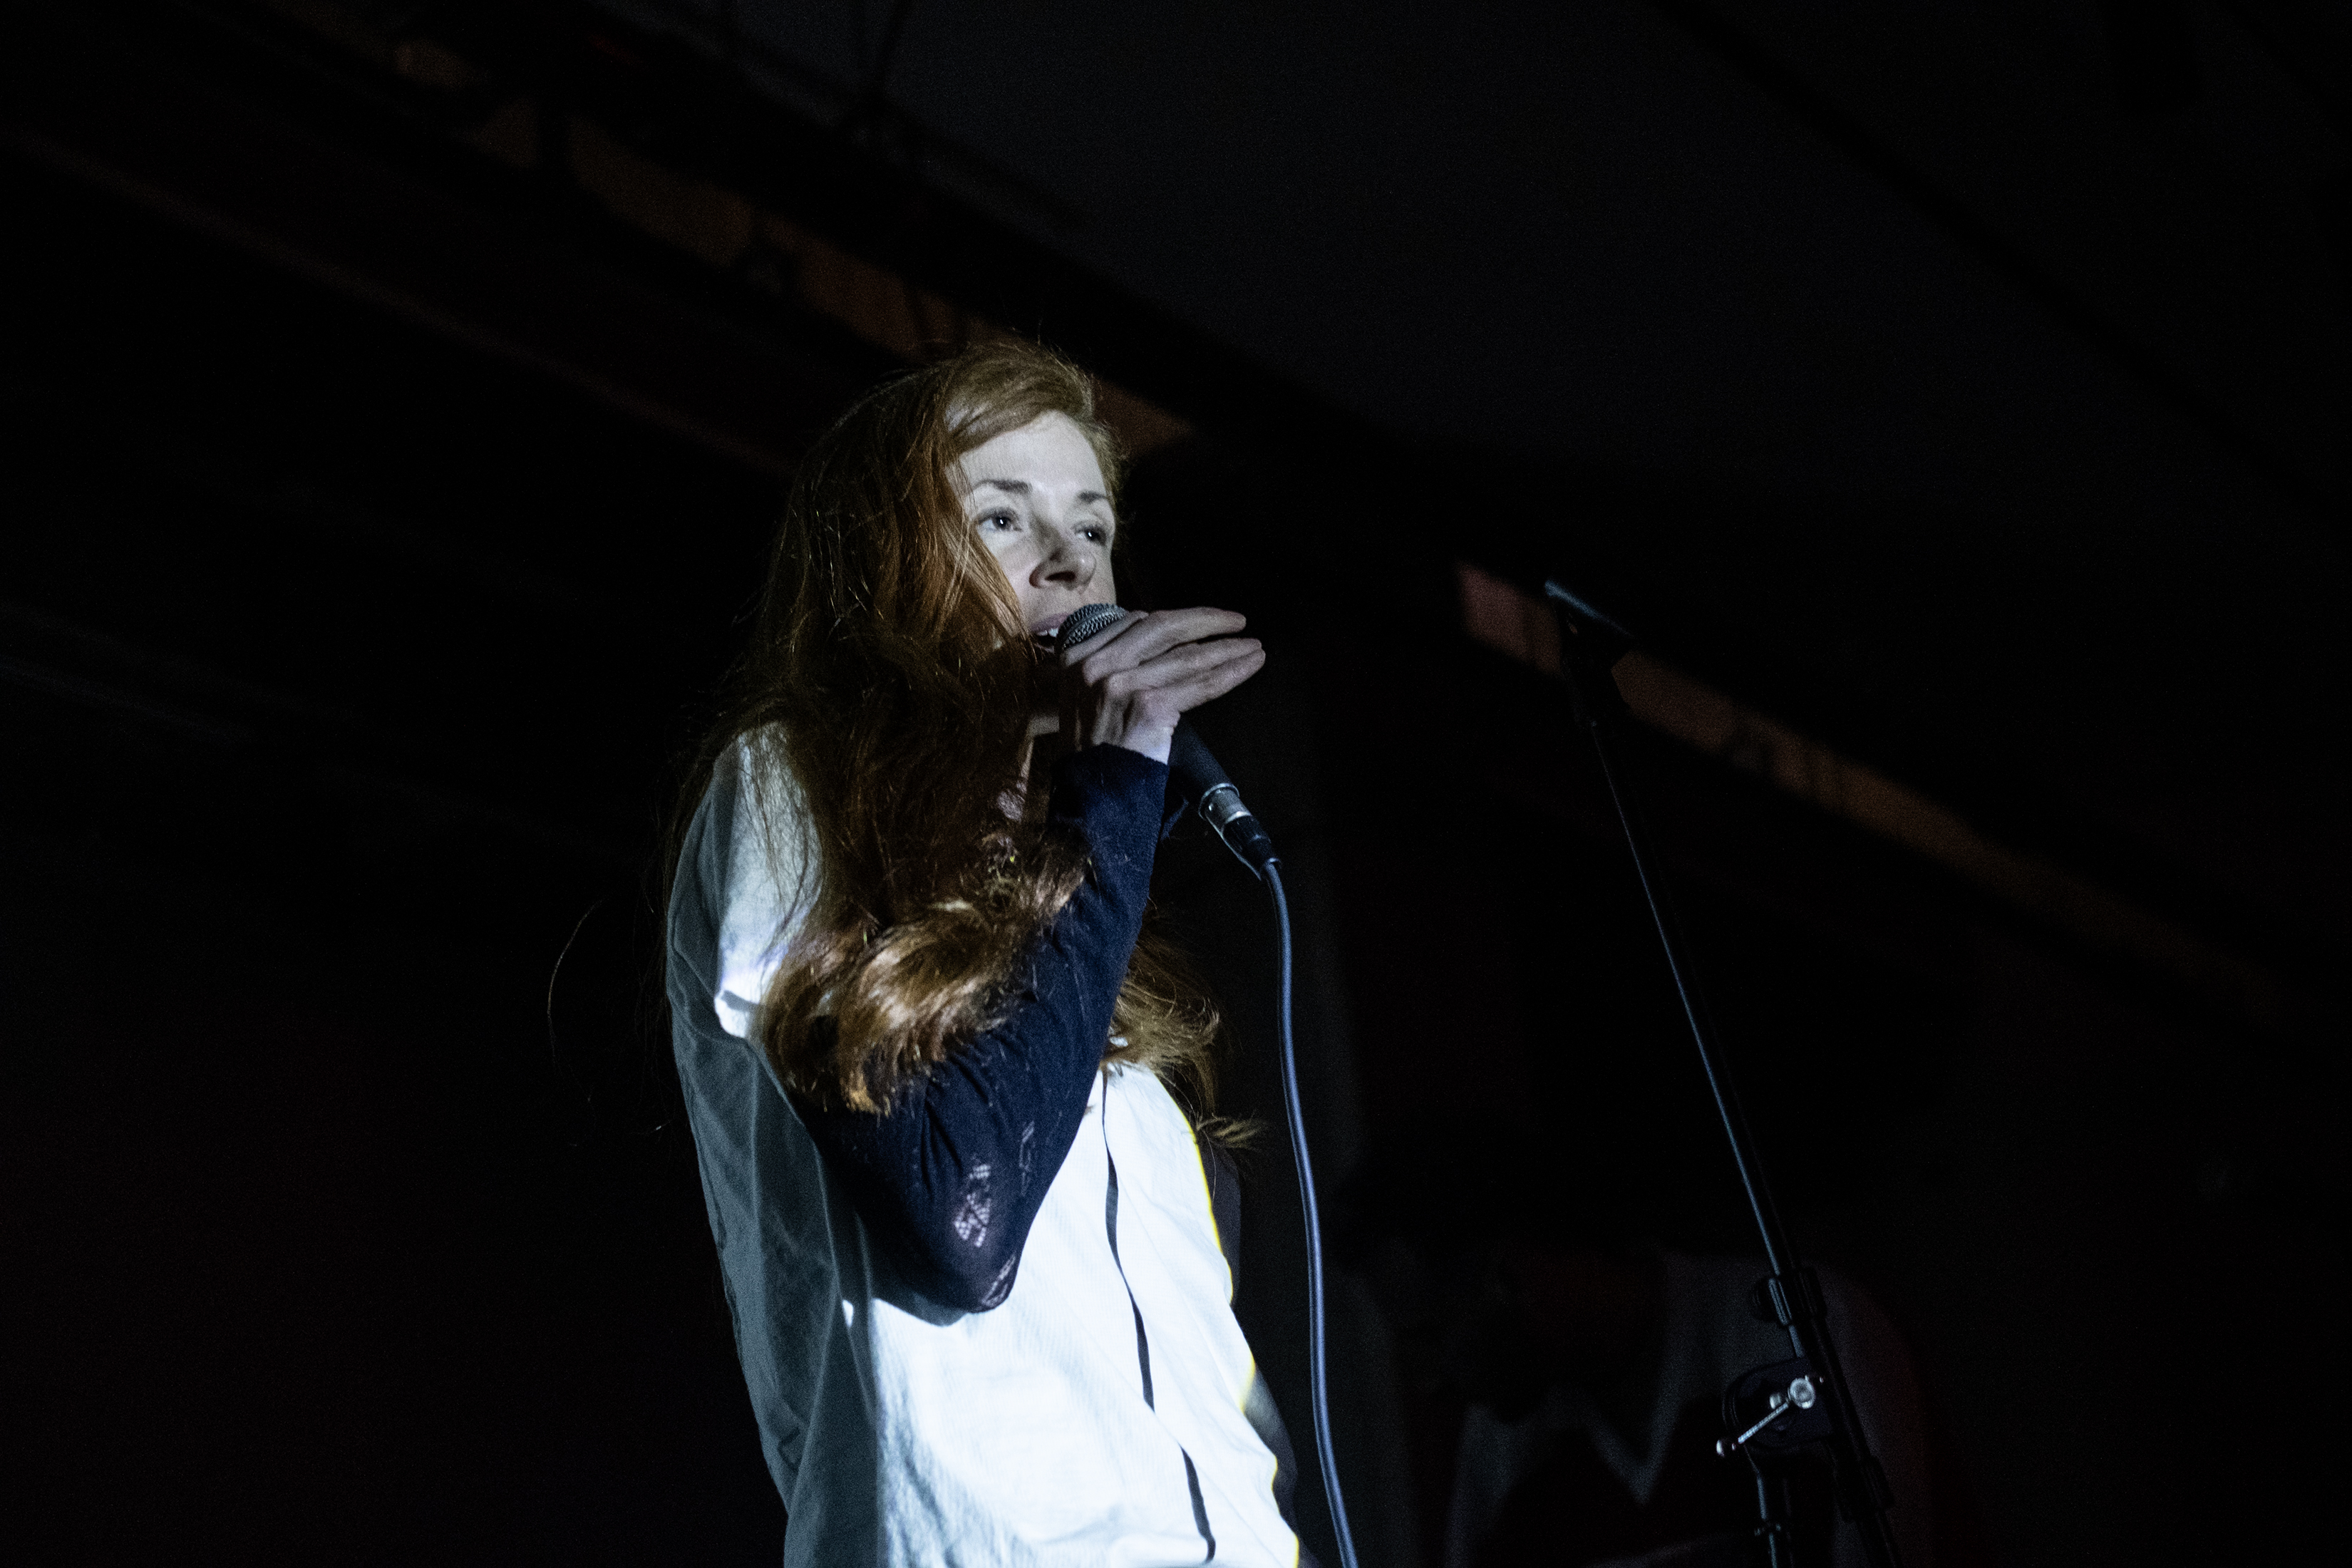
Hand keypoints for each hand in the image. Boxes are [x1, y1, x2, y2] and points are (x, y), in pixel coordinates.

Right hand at [1057, 608, 1264, 762]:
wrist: (1090, 798)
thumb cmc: (1095, 754)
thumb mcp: (1086, 700)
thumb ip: (1114, 668)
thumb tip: (1166, 647)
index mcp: (1077, 658)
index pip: (1135, 622)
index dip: (1176, 619)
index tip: (1202, 622)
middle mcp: (1095, 666)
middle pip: (1161, 627)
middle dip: (1206, 620)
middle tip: (1238, 620)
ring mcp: (1120, 685)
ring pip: (1187, 655)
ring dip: (1227, 647)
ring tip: (1254, 645)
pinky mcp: (1148, 707)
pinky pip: (1200, 684)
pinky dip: (1231, 672)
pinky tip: (1250, 664)